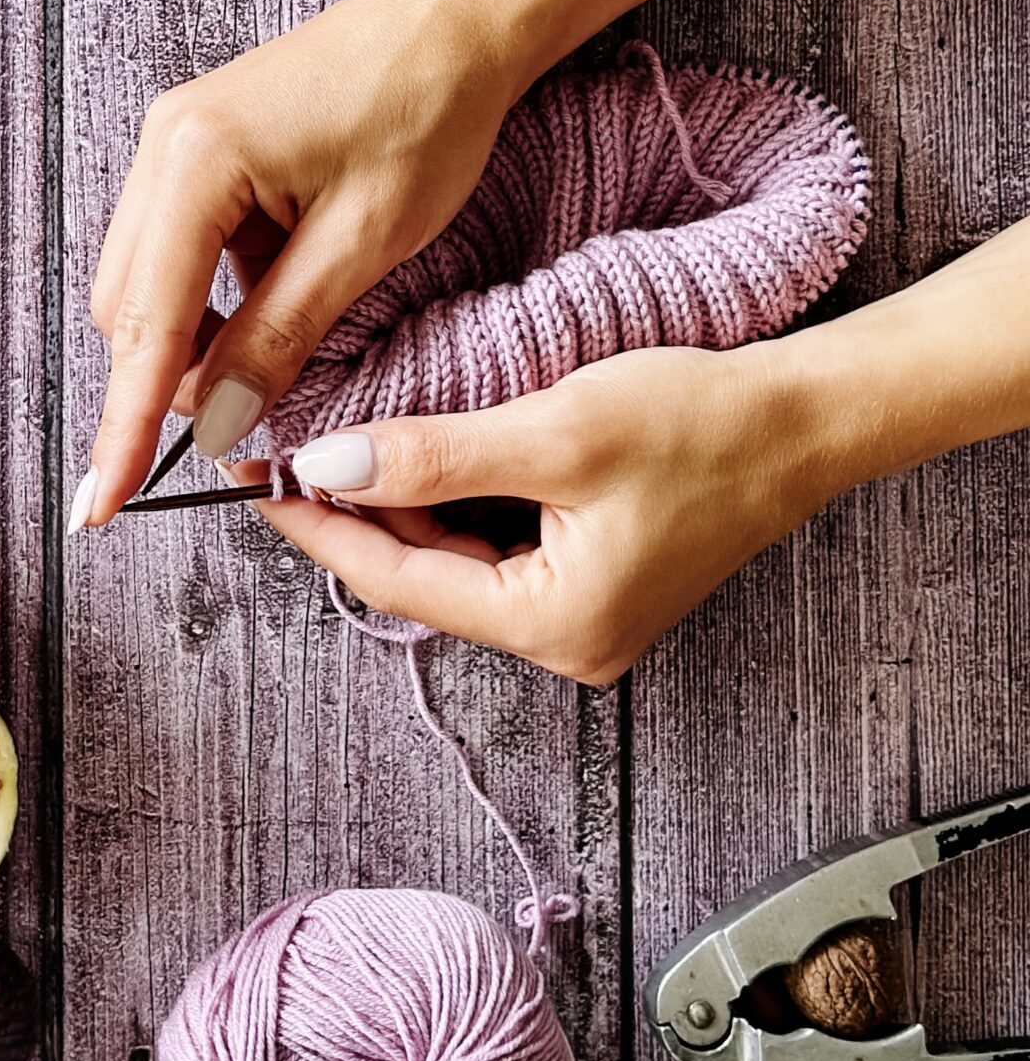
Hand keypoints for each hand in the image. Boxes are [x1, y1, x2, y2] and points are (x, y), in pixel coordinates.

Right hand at [80, 0, 522, 525]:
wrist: (462, 18)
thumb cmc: (428, 111)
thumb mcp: (364, 244)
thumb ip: (280, 338)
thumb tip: (217, 425)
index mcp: (195, 162)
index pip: (146, 327)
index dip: (126, 426)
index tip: (103, 503)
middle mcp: (164, 145)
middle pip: (129, 309)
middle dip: (163, 384)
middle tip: (227, 446)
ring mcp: (176, 141)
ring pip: (149, 283)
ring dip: (192, 341)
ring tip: (265, 377)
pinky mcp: (203, 146)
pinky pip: (181, 249)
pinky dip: (214, 299)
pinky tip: (277, 309)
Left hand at [239, 342, 839, 684]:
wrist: (805, 420)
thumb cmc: (699, 425)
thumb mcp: (553, 432)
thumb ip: (434, 456)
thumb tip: (329, 467)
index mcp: (553, 626)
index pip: (398, 580)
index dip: (319, 528)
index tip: (255, 483)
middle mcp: (565, 640)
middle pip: (422, 575)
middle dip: (357, 512)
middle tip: (290, 450)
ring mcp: (582, 615)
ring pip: (454, 558)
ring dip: (404, 501)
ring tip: (348, 440)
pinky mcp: (593, 578)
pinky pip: (495, 545)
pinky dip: (454, 499)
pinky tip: (426, 451)